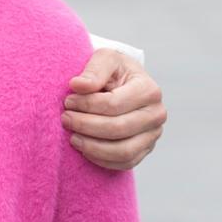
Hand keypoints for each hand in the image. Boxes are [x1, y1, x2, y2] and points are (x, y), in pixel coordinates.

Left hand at [63, 49, 166, 170]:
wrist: (123, 83)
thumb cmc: (113, 70)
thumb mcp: (105, 59)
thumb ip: (93, 69)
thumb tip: (78, 85)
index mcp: (149, 89)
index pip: (114, 104)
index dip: (86, 105)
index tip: (67, 101)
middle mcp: (156, 114)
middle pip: (118, 128)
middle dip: (86, 125)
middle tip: (65, 119)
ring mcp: (153, 134)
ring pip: (123, 151)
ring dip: (93, 147)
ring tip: (73, 138)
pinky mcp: (146, 149)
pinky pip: (125, 162)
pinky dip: (102, 160)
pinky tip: (84, 149)